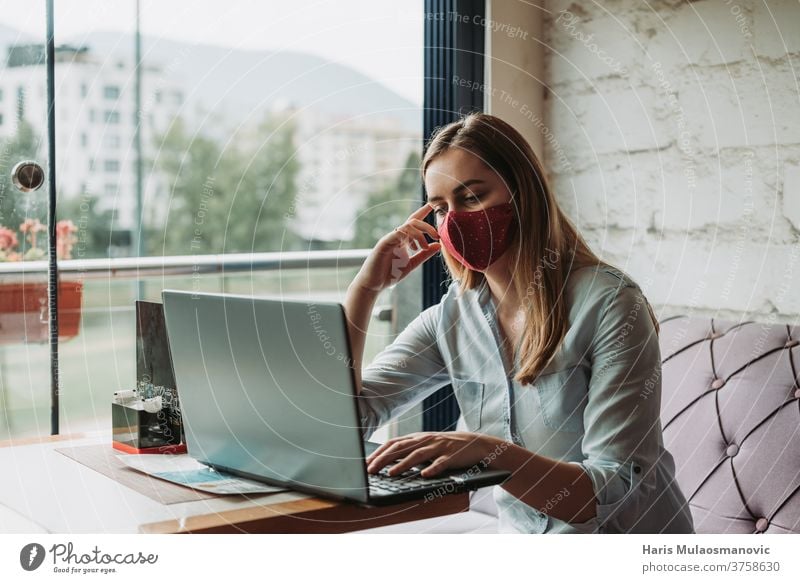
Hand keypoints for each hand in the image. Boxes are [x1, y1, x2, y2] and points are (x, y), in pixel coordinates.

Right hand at [351, 203, 440, 292]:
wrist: (373, 284)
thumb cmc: (389, 274)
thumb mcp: (412, 264)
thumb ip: (424, 255)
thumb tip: (438, 245)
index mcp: (403, 240)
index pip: (414, 222)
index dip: (423, 212)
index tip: (433, 205)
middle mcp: (396, 236)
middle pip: (413, 221)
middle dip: (427, 225)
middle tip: (437, 236)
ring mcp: (390, 239)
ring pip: (407, 226)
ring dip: (420, 234)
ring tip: (425, 247)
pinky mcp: (384, 243)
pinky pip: (397, 234)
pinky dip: (409, 238)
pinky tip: (414, 248)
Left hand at [365, 431, 504, 477]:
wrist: (475, 444)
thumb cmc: (446, 447)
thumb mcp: (426, 446)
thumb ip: (409, 451)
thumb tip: (387, 461)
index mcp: (418, 438)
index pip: (394, 443)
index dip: (379, 453)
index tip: (366, 463)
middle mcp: (426, 440)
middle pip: (401, 448)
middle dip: (384, 459)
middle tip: (371, 470)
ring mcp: (439, 447)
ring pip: (418, 455)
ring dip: (403, 465)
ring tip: (391, 474)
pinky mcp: (452, 455)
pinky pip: (441, 463)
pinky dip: (433, 469)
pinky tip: (425, 475)